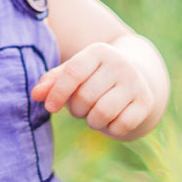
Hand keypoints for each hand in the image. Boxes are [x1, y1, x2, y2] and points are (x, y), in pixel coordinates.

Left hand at [30, 42, 155, 138]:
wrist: (135, 74)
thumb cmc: (93, 76)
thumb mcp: (73, 73)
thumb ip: (52, 82)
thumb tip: (35, 95)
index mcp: (98, 52)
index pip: (73, 73)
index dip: (57, 93)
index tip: (50, 107)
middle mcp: (119, 64)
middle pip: (85, 97)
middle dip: (76, 109)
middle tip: (80, 108)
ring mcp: (135, 82)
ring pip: (102, 113)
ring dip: (92, 121)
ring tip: (93, 115)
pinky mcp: (146, 101)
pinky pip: (121, 125)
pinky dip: (111, 130)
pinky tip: (111, 121)